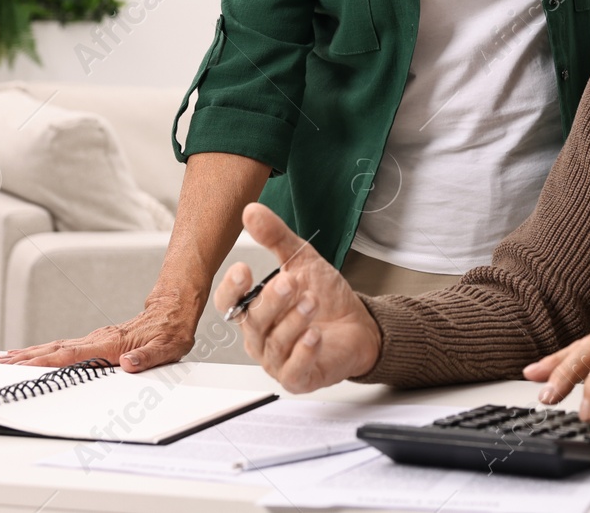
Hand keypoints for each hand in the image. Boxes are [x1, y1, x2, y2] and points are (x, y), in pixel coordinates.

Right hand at [0, 291, 198, 371]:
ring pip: (57, 346)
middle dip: (26, 358)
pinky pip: (66, 346)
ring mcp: (97, 338)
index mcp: (111, 344)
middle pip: (56, 349)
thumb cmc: (171, 331)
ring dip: (31, 353)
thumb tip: (128, 366)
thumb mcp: (167, 349)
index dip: (45, 362)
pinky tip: (36, 354)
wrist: (174, 310)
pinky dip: (46, 351)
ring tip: (7, 359)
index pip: (71, 355)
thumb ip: (148, 358)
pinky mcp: (98, 340)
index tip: (21, 366)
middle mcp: (99, 339)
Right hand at [212, 202, 381, 392]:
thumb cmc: (326, 298)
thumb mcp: (302, 260)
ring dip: (293, 321)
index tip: (244, 270)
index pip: (229, 303)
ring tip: (312, 301)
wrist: (360, 325)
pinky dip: (303, 352)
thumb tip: (252, 211)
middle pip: (252, 322)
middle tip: (290, 282)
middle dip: (271, 301)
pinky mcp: (299, 378)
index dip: (232, 289)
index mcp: (255, 310)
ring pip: (274, 344)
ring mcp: (278, 360)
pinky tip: (315, 335)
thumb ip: (276, 238)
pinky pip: (293, 370)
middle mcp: (261, 337)